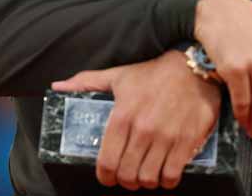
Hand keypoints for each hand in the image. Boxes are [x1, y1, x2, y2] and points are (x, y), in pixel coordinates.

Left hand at [52, 50, 220, 189]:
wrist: (193, 68)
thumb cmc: (153, 73)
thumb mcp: (118, 75)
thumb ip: (86, 83)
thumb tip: (58, 87)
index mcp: (122, 116)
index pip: (106, 161)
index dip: (104, 176)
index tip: (107, 177)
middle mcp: (143, 129)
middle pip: (127, 174)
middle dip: (125, 180)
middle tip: (127, 176)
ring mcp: (166, 137)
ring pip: (149, 178)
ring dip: (145, 182)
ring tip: (145, 175)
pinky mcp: (187, 142)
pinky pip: (172, 175)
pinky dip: (166, 181)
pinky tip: (164, 173)